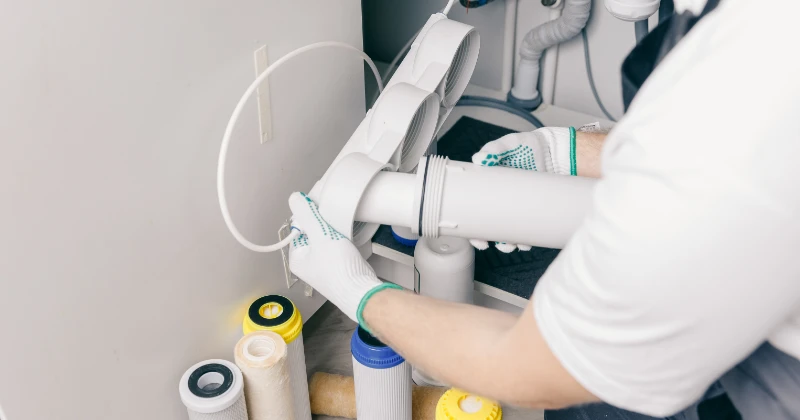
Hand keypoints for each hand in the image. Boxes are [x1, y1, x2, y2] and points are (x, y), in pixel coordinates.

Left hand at [288, 192, 399, 325]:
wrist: (362, 291)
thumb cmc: (338, 266)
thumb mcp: (321, 235)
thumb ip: (307, 215)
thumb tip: (293, 197)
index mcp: (296, 258)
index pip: (298, 228)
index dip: (310, 217)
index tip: (323, 213)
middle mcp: (306, 264)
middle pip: (312, 233)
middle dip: (324, 225)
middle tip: (334, 223)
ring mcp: (321, 267)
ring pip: (325, 240)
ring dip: (334, 232)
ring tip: (342, 232)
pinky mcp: (336, 269)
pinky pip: (335, 248)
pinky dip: (341, 241)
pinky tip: (348, 241)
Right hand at [469, 127, 573, 251]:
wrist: (552, 150)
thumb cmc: (526, 145)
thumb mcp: (508, 144)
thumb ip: (494, 150)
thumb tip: (480, 159)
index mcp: (487, 187)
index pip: (474, 212)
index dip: (473, 230)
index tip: (477, 239)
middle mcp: (500, 200)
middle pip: (490, 228)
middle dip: (492, 240)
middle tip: (498, 244)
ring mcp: (517, 206)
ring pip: (509, 232)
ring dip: (509, 243)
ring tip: (513, 245)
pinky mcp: (533, 208)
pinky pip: (528, 228)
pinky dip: (527, 238)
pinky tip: (527, 243)